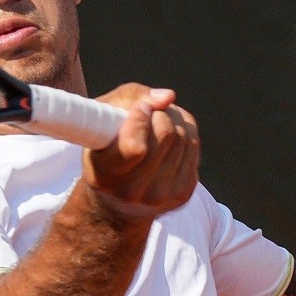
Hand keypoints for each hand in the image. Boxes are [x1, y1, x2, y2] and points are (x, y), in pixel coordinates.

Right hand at [82, 83, 199, 220]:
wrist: (115, 198)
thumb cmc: (104, 147)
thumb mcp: (101, 117)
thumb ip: (131, 98)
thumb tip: (169, 97)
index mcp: (104, 176)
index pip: (135, 148)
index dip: (140, 120)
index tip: (137, 109)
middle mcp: (132, 192)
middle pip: (166, 135)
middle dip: (160, 113)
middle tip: (148, 111)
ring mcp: (160, 196)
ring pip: (184, 138)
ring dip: (174, 119)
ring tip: (157, 121)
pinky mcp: (182, 193)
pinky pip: (193, 147)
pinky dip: (185, 132)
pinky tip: (169, 135)